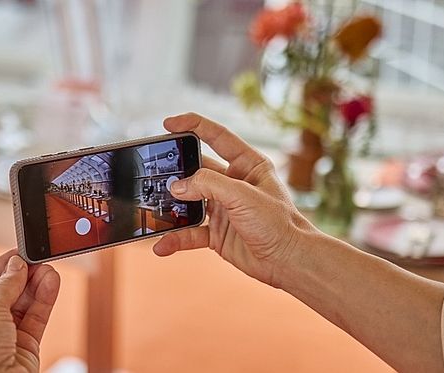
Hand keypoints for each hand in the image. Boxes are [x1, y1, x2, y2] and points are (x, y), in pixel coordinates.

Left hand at [0, 251, 60, 372]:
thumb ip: (4, 286)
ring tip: (49, 268)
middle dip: (22, 276)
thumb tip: (16, 266)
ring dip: (37, 286)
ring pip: (24, 305)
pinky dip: (45, 300)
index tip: (18, 253)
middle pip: (5, 293)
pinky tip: (51, 283)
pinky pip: (36, 318)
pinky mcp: (24, 348)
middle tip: (38, 259)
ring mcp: (3, 339)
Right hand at [153, 113, 318, 286]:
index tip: (168, 123)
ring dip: (172, 206)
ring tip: (154, 208)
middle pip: (197, 169)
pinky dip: (176, 238)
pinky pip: (191, 233)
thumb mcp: (243, 196)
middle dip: (176, 171)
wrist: (289, 262)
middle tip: (155, 171)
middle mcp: (234, 184)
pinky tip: (162, 244)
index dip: (193, 125)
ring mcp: (224, 208)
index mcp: (248, 165)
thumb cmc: (278, 224)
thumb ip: (208, 185)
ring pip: (190, 201)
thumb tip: (178, 186)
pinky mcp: (218, 233)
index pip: (217, 136)